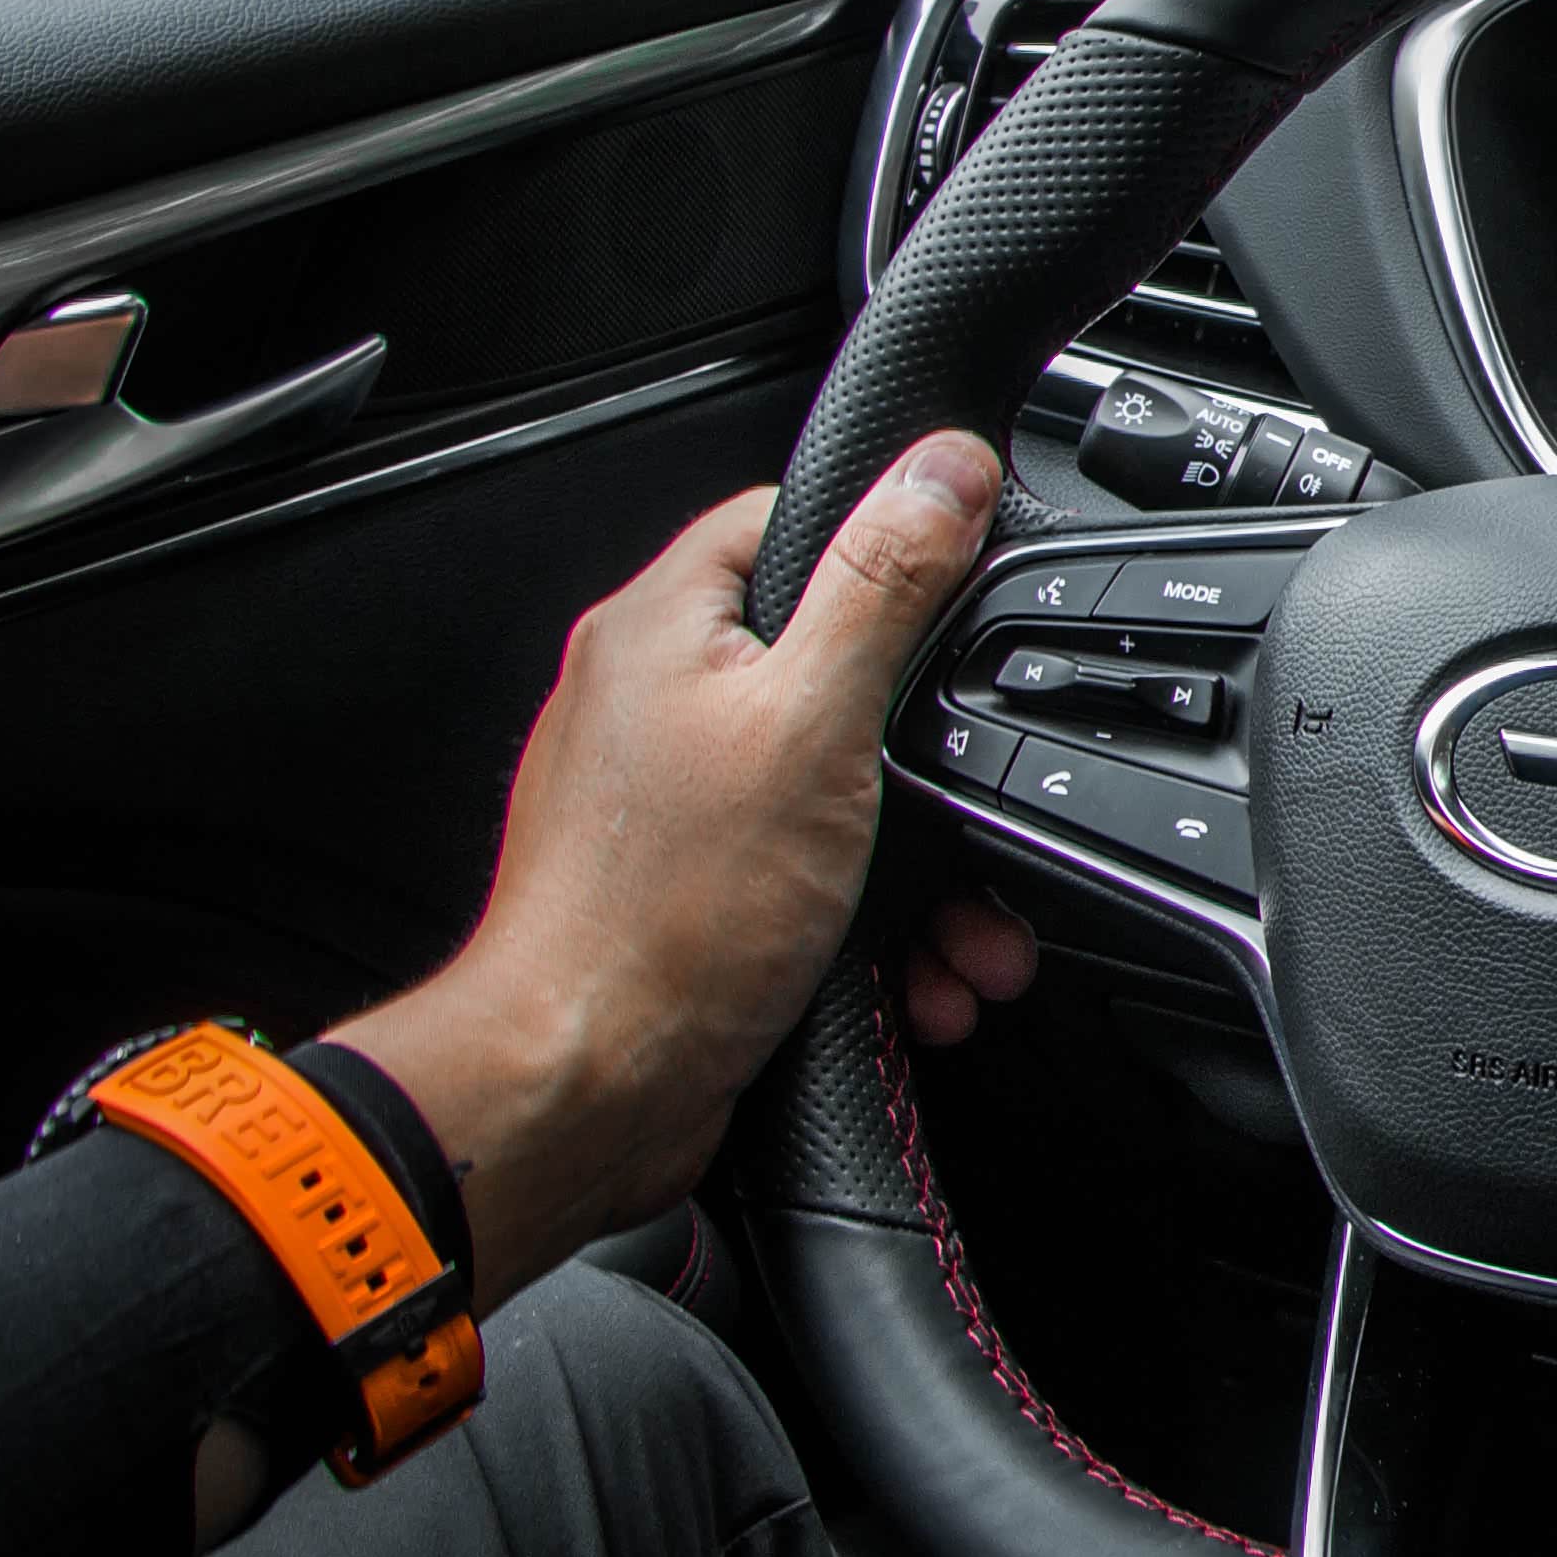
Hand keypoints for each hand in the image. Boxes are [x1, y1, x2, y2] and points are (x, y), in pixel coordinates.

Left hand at [334, 433, 1001, 1311]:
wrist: (579, 1089)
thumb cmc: (663, 917)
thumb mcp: (813, 722)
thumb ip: (884, 585)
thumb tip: (942, 467)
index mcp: (663, 627)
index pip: (791, 520)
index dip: (892, 549)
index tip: (965, 597)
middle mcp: (651, 702)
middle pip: (833, 670)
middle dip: (934, 757)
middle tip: (977, 807)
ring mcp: (665, 802)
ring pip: (836, 791)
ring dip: (924, 866)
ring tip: (966, 932)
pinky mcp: (689, 892)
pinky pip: (810, 876)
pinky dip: (877, 924)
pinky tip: (915, 976)